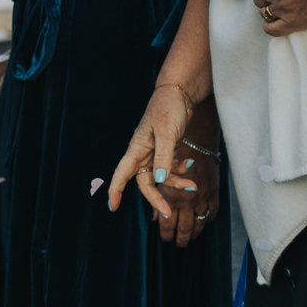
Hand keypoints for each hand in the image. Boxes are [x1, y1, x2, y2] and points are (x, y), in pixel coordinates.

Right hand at [107, 82, 218, 246]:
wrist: (179, 93)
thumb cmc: (169, 108)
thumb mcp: (168, 133)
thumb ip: (164, 156)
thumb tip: (159, 179)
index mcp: (137, 148)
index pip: (122, 173)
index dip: (116, 190)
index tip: (113, 207)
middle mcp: (143, 152)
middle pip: (145, 181)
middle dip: (156, 197)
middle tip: (169, 212)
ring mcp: (154, 151)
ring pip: (160, 176)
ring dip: (175, 183)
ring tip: (192, 186)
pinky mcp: (165, 149)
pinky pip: (170, 167)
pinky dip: (179, 170)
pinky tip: (189, 164)